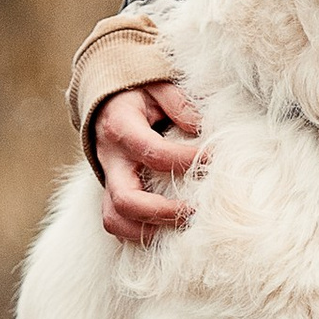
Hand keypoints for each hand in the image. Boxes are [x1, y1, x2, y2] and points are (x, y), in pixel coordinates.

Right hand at [96, 84, 202, 244]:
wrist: (105, 103)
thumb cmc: (138, 94)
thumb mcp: (158, 85)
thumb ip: (179, 103)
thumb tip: (201, 127)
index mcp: (120, 127)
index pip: (153, 153)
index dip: (185, 161)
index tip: (213, 160)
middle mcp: (109, 159)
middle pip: (126, 199)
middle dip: (163, 211)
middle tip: (195, 211)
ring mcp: (106, 180)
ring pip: (115, 220)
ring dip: (148, 231)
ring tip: (181, 227)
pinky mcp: (109, 193)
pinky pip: (116, 223)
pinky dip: (139, 234)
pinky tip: (167, 231)